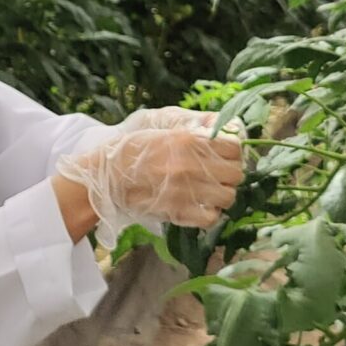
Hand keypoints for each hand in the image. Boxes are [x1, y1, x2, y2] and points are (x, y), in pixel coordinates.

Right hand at [56, 111, 247, 248]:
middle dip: (230, 174)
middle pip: (237, 173)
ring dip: (222, 195)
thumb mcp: (165, 128)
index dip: (234, 151)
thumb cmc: (136, 149)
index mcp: (189, 140)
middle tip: (219, 175)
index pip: (235, 146)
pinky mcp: (179, 212)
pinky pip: (212, 217)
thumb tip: (229, 128)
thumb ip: (196, 128)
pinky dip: (210, 214)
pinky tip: (202, 207)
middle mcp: (192, 164)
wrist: (109, 175)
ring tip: (210, 192)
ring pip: (229, 197)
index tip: (226, 155)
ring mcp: (187, 190)